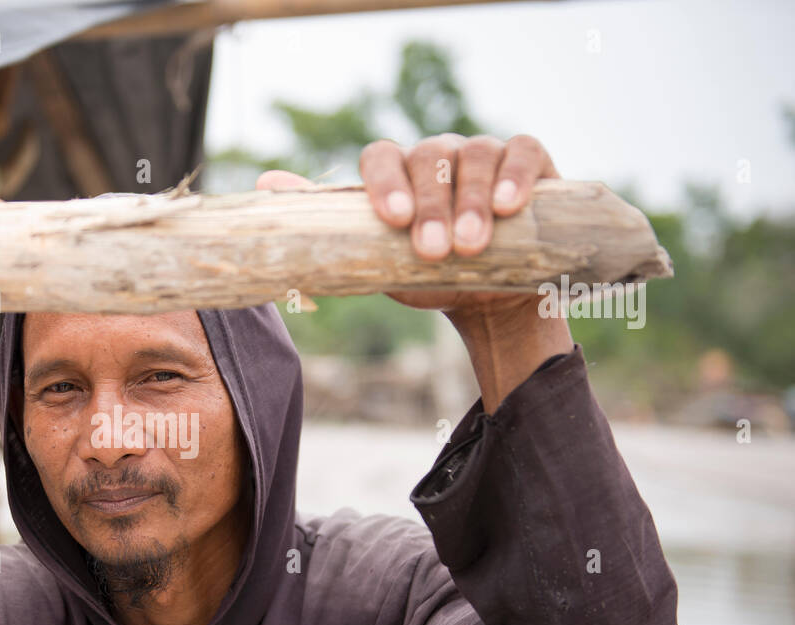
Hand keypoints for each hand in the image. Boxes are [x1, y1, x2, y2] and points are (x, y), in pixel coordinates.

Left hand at [256, 133, 560, 326]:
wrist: (488, 302)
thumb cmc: (426, 278)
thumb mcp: (374, 258)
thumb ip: (327, 222)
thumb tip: (264, 185)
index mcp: (397, 173)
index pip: (380, 155)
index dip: (383, 183)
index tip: (392, 220)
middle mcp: (437, 156)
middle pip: (429, 156)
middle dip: (431, 205)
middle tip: (433, 250)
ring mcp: (484, 155)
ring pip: (475, 154)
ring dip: (473, 200)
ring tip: (470, 245)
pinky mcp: (530, 164)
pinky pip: (524, 151)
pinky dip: (516, 175)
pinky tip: (511, 207)